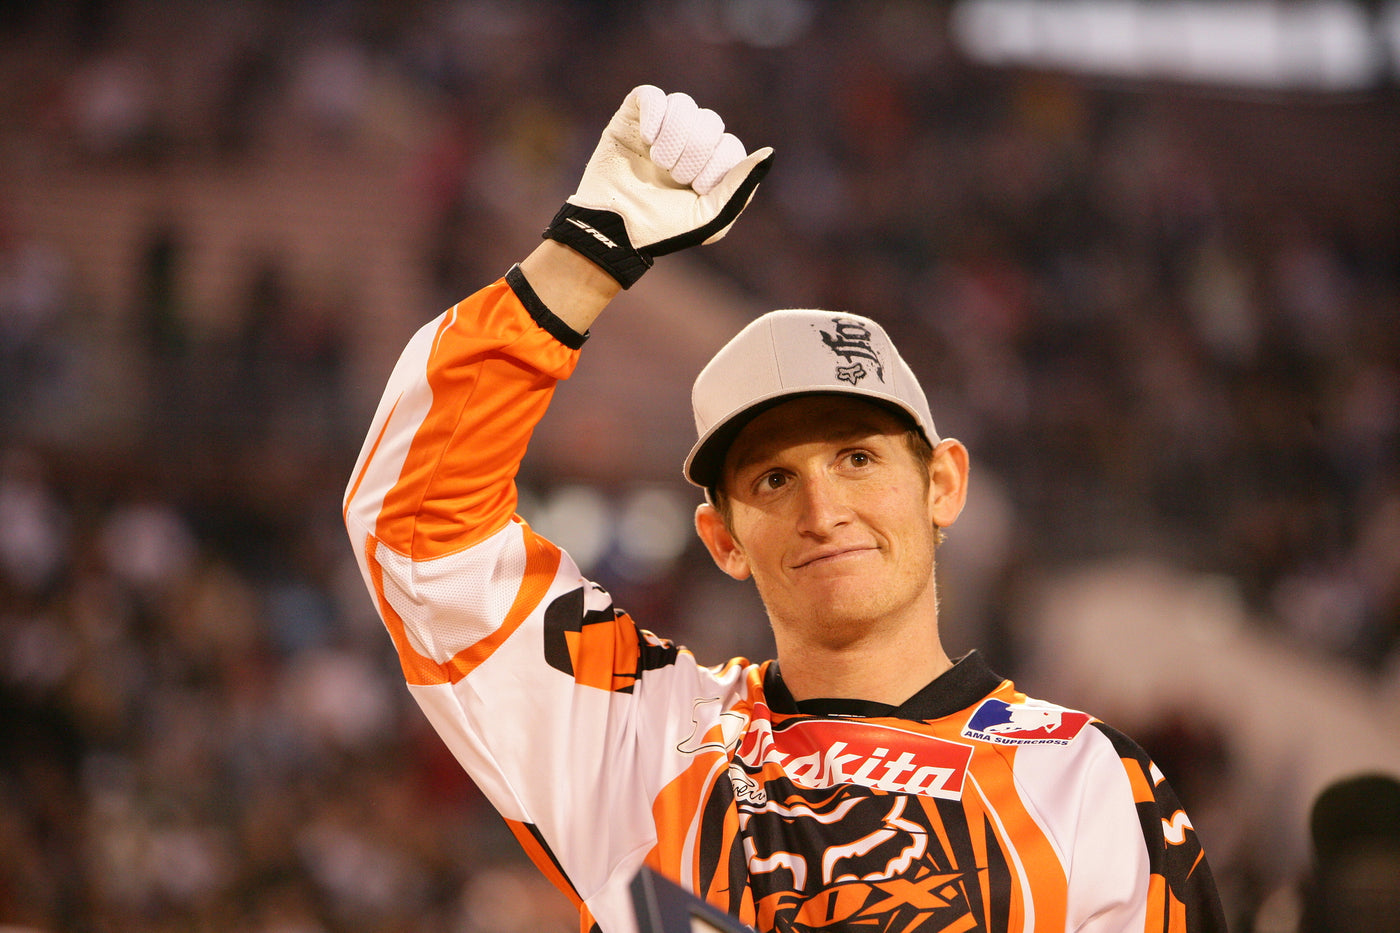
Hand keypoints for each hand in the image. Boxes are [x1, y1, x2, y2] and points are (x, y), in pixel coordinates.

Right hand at [543, 85, 773, 287]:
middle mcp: (687, 142)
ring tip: (659, 161)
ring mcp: (659, 127)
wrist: (613, 231)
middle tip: (674, 177)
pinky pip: (651, 95)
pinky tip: (647, 139)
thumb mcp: (710, 217)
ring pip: (683, 104)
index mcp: (708, 165)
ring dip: (675, 137)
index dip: (715, 166)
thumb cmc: (662, 230)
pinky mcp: (631, 117)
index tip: (695, 189)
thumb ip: (740, 186)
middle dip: (695, 153)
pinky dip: (654, 115)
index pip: (729, 145)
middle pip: (710, 122)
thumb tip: (769, 153)